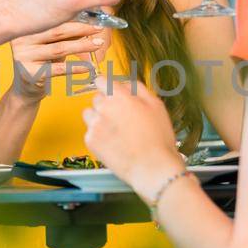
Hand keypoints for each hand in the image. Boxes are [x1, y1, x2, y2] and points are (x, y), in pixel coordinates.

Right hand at [10, 22, 107, 99]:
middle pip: (56, 31)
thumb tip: (89, 21)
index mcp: (25, 27)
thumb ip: (65, 33)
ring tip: (98, 44)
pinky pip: (58, 69)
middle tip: (99, 29)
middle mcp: (21, 40)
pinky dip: (76, 67)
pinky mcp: (30, 73)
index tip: (94, 17)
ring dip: (82, 46)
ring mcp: (23, 56)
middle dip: (81, 29)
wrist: (25, 88)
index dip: (76, 17)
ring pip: (59, 49)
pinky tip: (89, 67)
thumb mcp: (51, 44)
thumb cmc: (41, 62)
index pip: (54, 19)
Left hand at [83, 79, 185, 199]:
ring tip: (116, 131)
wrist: (152, 167)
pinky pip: (90, 132)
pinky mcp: (90, 141)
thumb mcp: (156, 105)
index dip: (107, 87)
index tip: (111, 93)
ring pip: (90, 114)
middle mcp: (104, 107)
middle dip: (106, 105)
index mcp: (120, 96)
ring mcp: (95, 125)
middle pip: (96, 98)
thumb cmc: (158, 137)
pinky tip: (113, 143)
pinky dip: (98, 136)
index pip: (101, 81)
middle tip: (121, 118)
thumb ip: (137, 88)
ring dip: (99, 118)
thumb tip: (124, 83)